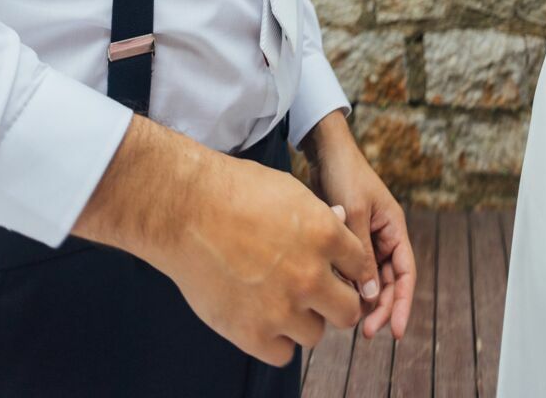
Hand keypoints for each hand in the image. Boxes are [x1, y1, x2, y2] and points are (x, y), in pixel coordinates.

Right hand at [74, 116, 367, 367]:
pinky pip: (283, 354)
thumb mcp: (290, 191)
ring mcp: (282, 308)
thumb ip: (321, 220)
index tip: (334, 269)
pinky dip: (275, 341)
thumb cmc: (235, 192)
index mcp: (325, 234)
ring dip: (303, 321)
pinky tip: (261, 318)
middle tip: (315, 293)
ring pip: (316, 334)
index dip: (347, 267)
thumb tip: (341, 229)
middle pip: (348, 309)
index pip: (360, 266)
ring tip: (278, 300)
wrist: (185, 210)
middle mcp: (311, 275)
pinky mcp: (252, 334)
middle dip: (335, 301)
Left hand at [302, 111, 415, 340]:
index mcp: (394, 228)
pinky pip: (351, 270)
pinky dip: (346, 285)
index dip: (403, 303)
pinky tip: (335, 298)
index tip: (396, 331)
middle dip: (382, 307)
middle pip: (389, 281)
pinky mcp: (345, 239)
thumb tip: (370, 295)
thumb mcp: (355, 213)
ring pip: (369, 278)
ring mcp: (364, 238)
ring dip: (364, 299)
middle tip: (367, 332)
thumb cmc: (344, 175)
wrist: (323, 152)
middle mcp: (383, 236)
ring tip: (350, 321)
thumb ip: (362, 254)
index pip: (406, 272)